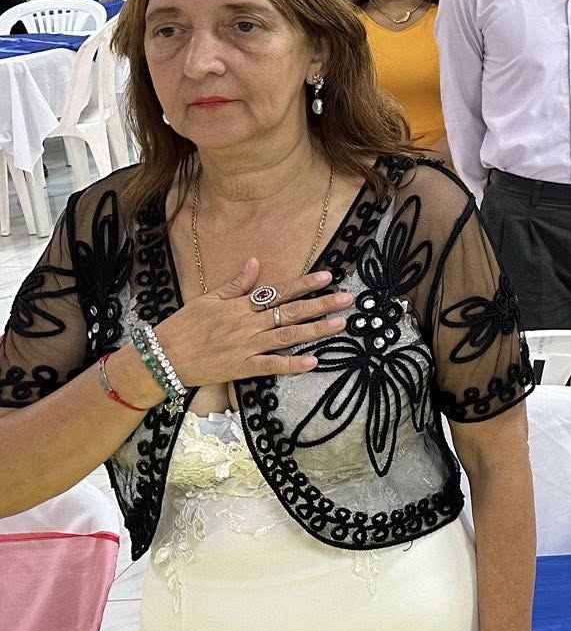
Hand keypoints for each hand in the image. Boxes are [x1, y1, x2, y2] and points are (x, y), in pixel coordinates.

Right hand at [152, 259, 353, 390]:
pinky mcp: (242, 368)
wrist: (162, 357)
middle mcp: (248, 324)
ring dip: (316, 330)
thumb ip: (236, 283)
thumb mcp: (208, 298)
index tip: (327, 276)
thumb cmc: (183, 326)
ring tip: (340, 324)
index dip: (304, 284)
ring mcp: (247, 347)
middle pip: (291, 312)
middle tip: (348, 299)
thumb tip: (255, 263)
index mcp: (241, 306)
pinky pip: (271, 366)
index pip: (278, 291)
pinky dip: (292, 365)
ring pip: (288, 337)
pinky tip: (314, 362)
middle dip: (321, 304)